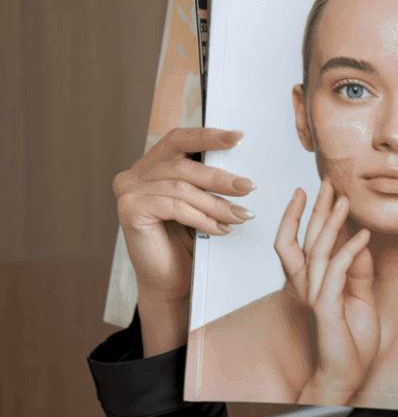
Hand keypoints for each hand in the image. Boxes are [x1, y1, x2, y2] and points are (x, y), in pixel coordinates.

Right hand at [113, 127, 254, 353]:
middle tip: (249, 187)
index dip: (208, 136)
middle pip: (184, 166)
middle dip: (221, 177)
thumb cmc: (185, 243)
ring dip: (217, 204)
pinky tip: (221, 230)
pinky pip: (175, 207)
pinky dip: (203, 218)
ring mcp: (128, 190)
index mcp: (151, 165)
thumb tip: (242, 171)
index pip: (179, 140)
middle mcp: (134, 174)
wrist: (168, 281)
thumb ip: (207, 183)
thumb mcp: (199, 205)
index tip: (238, 137)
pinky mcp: (130, 209)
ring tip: (241, 216)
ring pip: (182, 188)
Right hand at [274, 180, 378, 405]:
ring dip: (332, 223)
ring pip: (318, 251)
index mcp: (314, 283)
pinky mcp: (326, 308)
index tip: (317, 189)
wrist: (346, 374)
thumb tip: (361, 241)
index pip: (305, 242)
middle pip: (306, 239)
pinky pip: (337, 272)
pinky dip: (350, 251)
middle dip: (316, 208)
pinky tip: (364, 235)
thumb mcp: (360, 298)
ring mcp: (315, 296)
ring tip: (345, 200)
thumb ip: (359, 271)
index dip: (308, 215)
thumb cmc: (350, 341)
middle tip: (328, 181)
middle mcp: (309, 286)